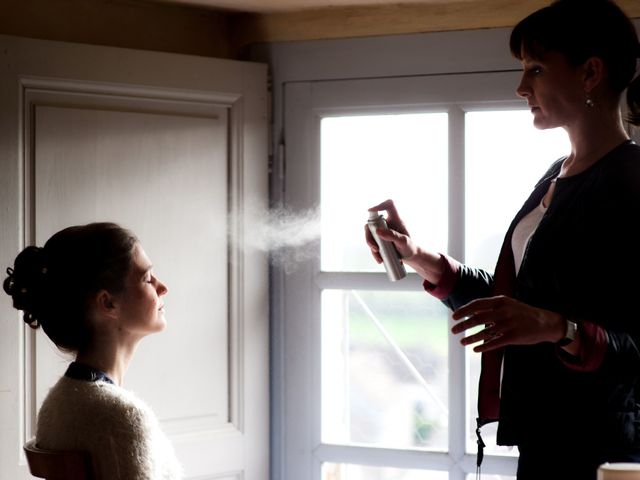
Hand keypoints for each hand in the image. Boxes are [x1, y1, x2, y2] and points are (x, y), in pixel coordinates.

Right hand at [364, 199, 445, 283]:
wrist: (409, 256)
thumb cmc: (409, 247)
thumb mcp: (403, 242)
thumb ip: (392, 236)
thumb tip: (378, 231)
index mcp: (397, 219)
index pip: (389, 205)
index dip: (380, 205)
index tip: (370, 210)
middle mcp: (388, 223)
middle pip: (373, 221)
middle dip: (369, 235)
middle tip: (374, 247)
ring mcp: (382, 230)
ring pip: (369, 232)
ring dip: (371, 244)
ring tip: (378, 255)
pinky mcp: (379, 238)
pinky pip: (371, 241)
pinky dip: (373, 251)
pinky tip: (379, 258)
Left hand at [450, 295, 564, 352]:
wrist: (545, 323)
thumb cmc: (522, 313)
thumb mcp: (507, 304)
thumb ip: (490, 307)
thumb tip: (471, 311)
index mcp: (500, 301)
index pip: (477, 304)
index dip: (463, 311)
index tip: (454, 317)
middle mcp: (503, 312)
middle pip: (477, 319)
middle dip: (463, 325)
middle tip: (453, 330)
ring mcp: (508, 324)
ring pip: (484, 333)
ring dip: (471, 338)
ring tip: (462, 342)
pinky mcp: (513, 337)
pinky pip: (494, 343)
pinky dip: (483, 347)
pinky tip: (475, 349)